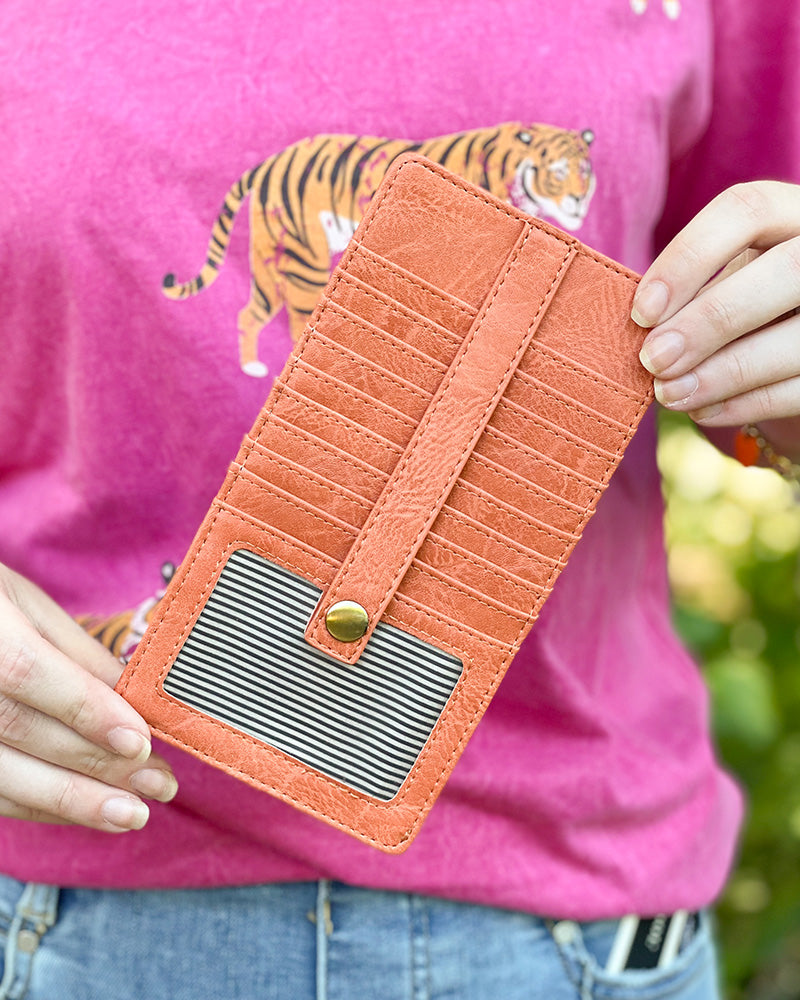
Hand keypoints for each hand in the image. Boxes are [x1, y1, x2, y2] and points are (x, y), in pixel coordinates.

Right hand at [0, 563, 176, 830]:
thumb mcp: (27, 605)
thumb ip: (78, 653)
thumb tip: (137, 699)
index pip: (28, 672)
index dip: (85, 709)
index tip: (139, 741)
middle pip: (19, 730)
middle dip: (95, 764)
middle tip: (159, 783)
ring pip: (1, 775)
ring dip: (72, 801)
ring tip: (133, 814)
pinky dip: (40, 806)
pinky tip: (86, 811)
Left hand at [632, 182, 799, 441]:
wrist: (795, 345)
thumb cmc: (750, 303)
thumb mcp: (729, 281)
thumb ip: (693, 294)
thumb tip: (642, 334)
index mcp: (794, 214)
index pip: (748, 210)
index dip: (689, 257)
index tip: (642, 311)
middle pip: (786, 270)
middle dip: (711, 320)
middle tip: (654, 359)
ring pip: (799, 338)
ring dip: (724, 372)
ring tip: (670, 393)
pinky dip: (746, 404)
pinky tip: (702, 411)